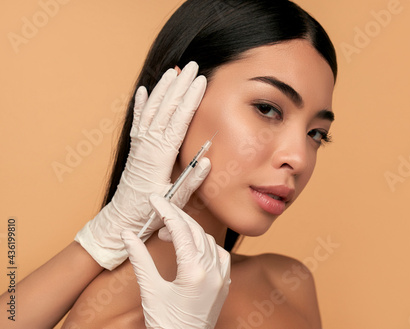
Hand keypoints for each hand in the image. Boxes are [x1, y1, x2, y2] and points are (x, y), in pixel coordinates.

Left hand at [76, 61, 208, 269]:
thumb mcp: (176, 200)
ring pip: (152, 110)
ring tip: (173, 71)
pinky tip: (143, 90)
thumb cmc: (149, 211)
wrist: (122, 218)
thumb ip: (192, 180)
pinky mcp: (135, 148)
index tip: (201, 82)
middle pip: (166, 108)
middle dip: (180, 86)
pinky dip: (141, 104)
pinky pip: (138, 121)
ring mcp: (140, 144)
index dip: (190, 99)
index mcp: (160, 156)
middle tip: (193, 66)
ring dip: (163, 89)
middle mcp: (148, 145)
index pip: (178, 121)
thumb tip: (207, 160)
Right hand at [121, 194, 230, 328]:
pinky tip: (191, 247)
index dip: (166, 211)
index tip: (155, 199)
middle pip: (195, 231)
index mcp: (194, 271)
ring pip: (208, 240)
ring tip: (169, 233)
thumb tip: (127, 234)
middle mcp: (213, 270)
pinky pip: (219, 253)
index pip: (180, 229)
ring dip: (190, 231)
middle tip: (160, 208)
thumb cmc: (166, 323)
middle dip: (177, 216)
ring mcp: (222, 277)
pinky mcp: (224, 283)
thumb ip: (140, 259)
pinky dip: (204, 244)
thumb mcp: (150, 290)